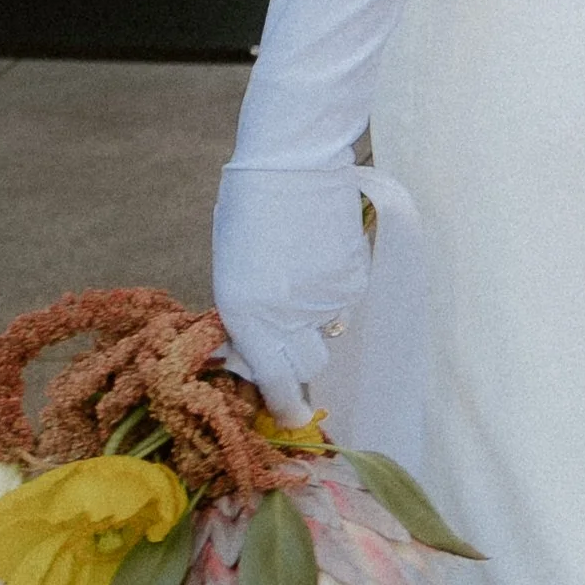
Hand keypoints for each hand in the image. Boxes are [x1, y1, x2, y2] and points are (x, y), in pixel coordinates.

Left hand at [211, 167, 372, 426]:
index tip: (293, 419)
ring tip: (301, 269)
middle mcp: (289, 316)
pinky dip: (333, 288)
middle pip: (307, 363)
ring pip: (327, 328)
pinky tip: (320, 254)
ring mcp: (327, 300)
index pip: (274, 380)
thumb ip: (246, 314)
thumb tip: (259, 346)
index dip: (285, 405)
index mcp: (247, 314)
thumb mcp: (232, 270)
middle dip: (299, 356)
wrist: (293, 166)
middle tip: (291, 330)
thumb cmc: (249, 210)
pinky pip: (344, 301)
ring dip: (315, 315)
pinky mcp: (352, 280)